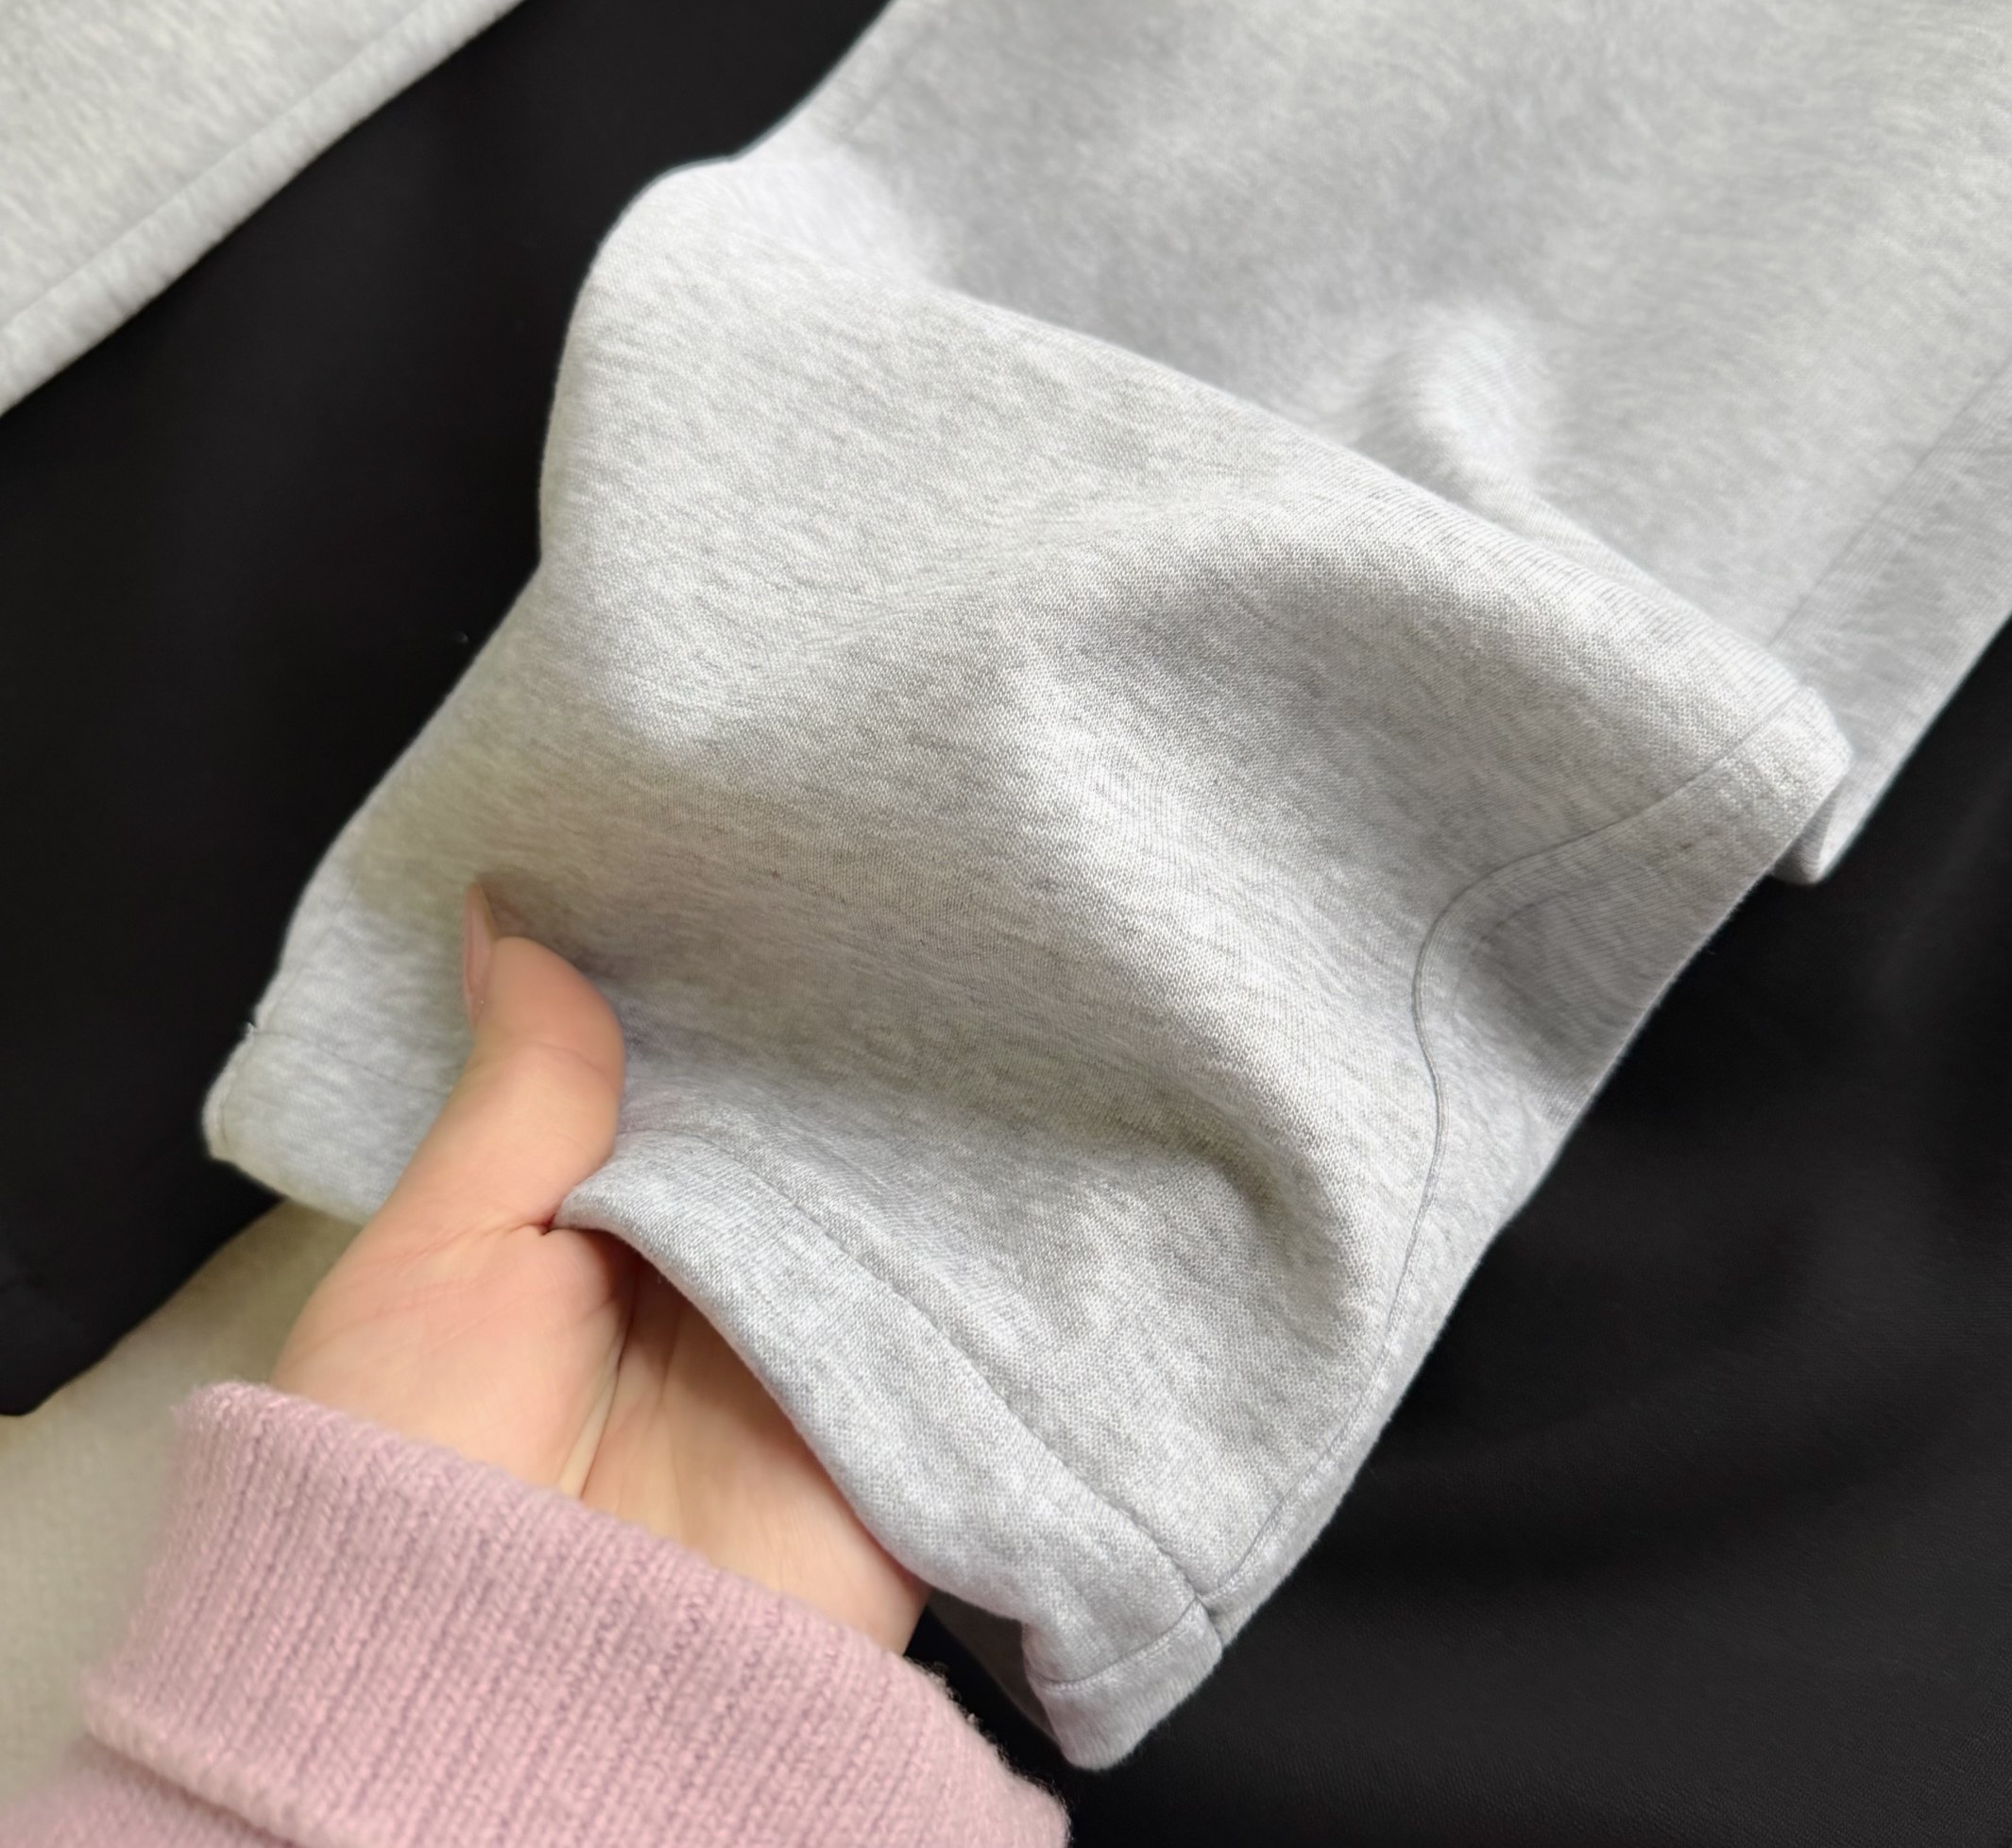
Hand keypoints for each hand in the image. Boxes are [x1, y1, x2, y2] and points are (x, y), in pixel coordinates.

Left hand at [273, 887, 924, 1651]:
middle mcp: (723, 1270)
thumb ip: (515, 1095)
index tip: (765, 860)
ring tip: (973, 947)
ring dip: (925, 1102)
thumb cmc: (412, 1488)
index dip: (722, 980)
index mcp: (602, 1225)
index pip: (688, 1072)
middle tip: (892, 879)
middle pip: (803, 1119)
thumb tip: (508, 919)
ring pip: (892, 1185)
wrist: (510, 1712)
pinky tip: (1037, 1091)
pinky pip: (967, 1292)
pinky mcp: (906, 1411)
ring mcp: (820, 1337)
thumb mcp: (440, 1254)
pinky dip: (1000, 1216)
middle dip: (834, 1024)